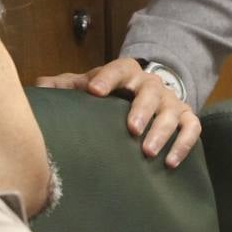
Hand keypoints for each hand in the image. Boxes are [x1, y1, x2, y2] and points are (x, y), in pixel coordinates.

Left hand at [37, 57, 200, 167]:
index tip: (93, 92)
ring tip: (148, 152)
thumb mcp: (91, 84)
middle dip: (141, 110)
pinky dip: (183, 144)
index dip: (107, 78)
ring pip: (171, 112)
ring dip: (161, 132)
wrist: (147, 92)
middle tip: (131, 129)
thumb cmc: (112, 93)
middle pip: (150, 91)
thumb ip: (68, 86)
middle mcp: (151, 84)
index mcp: (127, 72)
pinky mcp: (186, 116)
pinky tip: (170, 162)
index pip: (118, 69)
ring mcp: (171, 101)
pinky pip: (191, 127)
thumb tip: (40, 86)